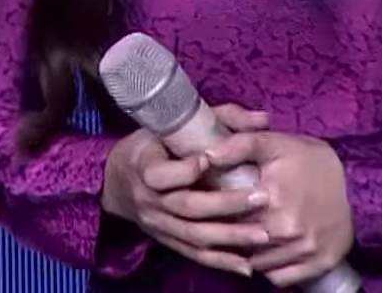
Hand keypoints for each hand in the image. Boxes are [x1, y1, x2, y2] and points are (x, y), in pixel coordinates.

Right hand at [101, 104, 274, 276]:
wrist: (117, 181)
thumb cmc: (153, 145)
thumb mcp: (173, 125)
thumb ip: (220, 117)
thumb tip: (262, 119)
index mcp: (144, 167)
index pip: (160, 174)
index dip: (184, 170)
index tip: (210, 158)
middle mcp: (149, 200)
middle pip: (187, 206)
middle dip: (226, 204)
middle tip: (261, 197)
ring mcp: (158, 223)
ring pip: (194, 235)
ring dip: (230, 237)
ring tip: (263, 235)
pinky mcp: (167, 240)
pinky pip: (194, 255)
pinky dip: (221, 261)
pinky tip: (247, 264)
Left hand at [200, 130, 353, 287]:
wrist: (357, 181)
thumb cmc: (310, 161)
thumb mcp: (274, 143)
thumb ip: (238, 145)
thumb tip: (208, 156)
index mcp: (273, 199)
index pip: (227, 215)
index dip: (218, 211)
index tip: (217, 204)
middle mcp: (288, 230)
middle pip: (241, 241)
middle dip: (232, 232)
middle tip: (233, 220)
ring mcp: (305, 250)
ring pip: (258, 263)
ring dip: (251, 252)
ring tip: (250, 234)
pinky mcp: (319, 264)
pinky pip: (280, 278)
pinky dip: (271, 267)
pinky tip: (270, 250)